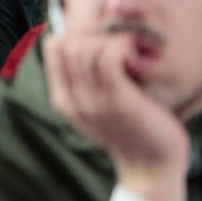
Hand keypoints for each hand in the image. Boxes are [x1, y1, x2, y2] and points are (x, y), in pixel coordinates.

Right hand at [44, 32, 191, 200]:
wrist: (149, 167)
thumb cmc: (128, 132)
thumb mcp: (94, 109)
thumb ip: (82, 84)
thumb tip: (80, 45)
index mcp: (62, 100)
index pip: (52, 47)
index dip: (76, 33)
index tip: (99, 40)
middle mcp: (72, 100)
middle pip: (67, 44)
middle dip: (93, 34)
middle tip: (117, 44)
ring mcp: (93, 101)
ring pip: (86, 48)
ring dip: (110, 40)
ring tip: (128, 50)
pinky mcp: (118, 101)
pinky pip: (108, 58)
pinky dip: (120, 47)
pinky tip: (133, 54)